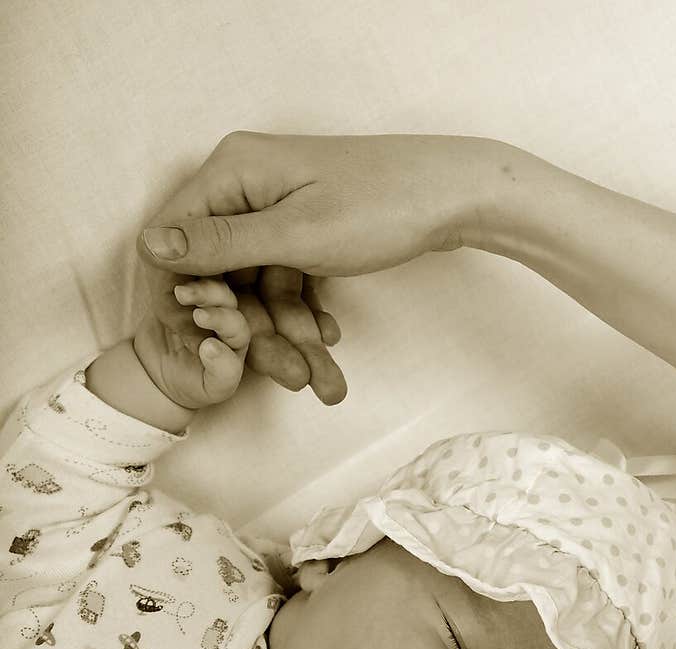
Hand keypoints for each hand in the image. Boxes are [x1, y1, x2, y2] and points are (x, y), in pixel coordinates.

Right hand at [135, 131, 495, 396]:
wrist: (454, 196)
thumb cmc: (380, 205)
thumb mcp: (293, 233)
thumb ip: (220, 243)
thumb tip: (150, 243)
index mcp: (232, 171)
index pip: (176, 240)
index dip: (185, 297)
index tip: (205, 344)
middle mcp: (247, 184)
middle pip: (223, 271)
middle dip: (254, 330)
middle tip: (291, 377)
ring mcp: (278, 207)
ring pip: (261, 285)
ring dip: (287, 334)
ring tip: (324, 380)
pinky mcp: (306, 228)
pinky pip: (288, 279)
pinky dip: (305, 312)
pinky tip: (329, 341)